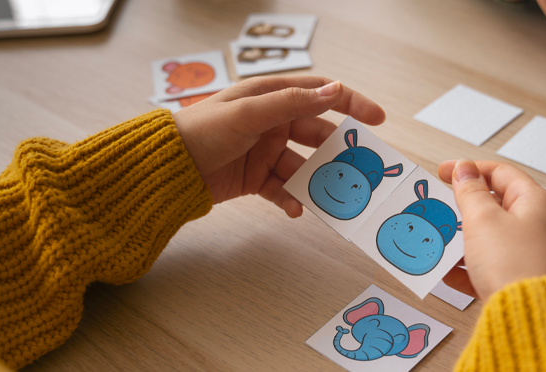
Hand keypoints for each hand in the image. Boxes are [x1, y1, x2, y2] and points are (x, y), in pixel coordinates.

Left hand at [172, 76, 385, 216]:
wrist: (168, 168)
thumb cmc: (203, 130)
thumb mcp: (249, 113)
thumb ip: (292, 103)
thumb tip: (335, 90)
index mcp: (271, 97)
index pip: (319, 94)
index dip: (350, 103)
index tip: (377, 119)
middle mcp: (272, 122)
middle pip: (316, 134)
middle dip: (336, 151)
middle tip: (358, 168)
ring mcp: (265, 151)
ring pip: (303, 166)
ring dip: (316, 181)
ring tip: (331, 196)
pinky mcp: (256, 178)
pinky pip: (283, 189)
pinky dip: (291, 199)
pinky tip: (295, 209)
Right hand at [438, 160, 545, 299]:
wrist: (533, 319)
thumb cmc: (515, 265)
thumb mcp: (483, 220)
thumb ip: (470, 192)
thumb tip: (464, 169)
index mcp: (536, 203)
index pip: (501, 173)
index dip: (469, 169)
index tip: (443, 173)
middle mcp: (541, 226)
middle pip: (497, 206)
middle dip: (465, 209)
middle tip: (442, 209)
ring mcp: (535, 254)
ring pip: (493, 239)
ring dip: (465, 240)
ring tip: (442, 243)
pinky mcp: (525, 280)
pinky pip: (493, 267)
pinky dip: (471, 268)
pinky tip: (450, 274)